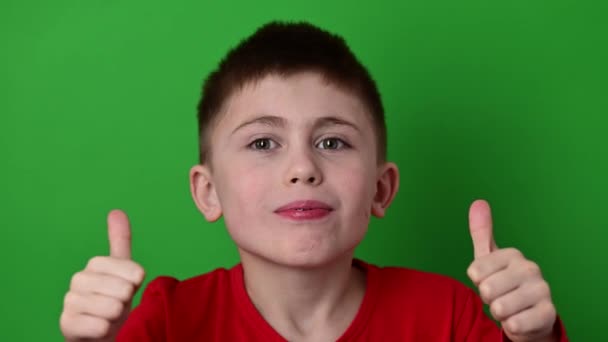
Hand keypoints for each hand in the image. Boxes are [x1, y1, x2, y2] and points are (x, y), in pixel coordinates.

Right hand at [60, 210, 144, 341]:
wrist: (101, 330)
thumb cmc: (115, 298)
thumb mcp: (124, 269)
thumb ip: (120, 241)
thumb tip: (116, 211)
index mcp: (95, 264)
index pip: (130, 270)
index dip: (135, 281)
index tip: (131, 287)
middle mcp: (79, 280)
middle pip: (121, 289)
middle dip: (126, 301)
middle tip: (119, 304)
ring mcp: (70, 302)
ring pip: (111, 308)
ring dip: (116, 317)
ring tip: (110, 316)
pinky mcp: (66, 324)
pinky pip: (98, 326)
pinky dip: (105, 329)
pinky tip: (100, 328)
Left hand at [466, 200, 556, 341]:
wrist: (527, 315)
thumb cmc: (503, 283)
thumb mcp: (488, 258)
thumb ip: (481, 232)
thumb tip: (478, 202)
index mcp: (513, 254)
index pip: (475, 272)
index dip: (477, 282)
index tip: (488, 281)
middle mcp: (530, 268)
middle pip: (487, 290)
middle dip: (488, 300)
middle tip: (499, 297)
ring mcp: (542, 290)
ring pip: (500, 308)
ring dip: (499, 313)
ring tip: (509, 308)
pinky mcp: (548, 314)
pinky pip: (514, 324)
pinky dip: (511, 326)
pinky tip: (519, 319)